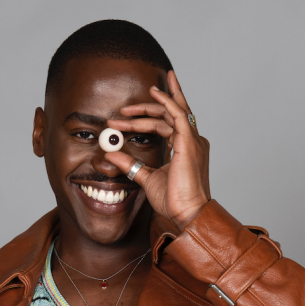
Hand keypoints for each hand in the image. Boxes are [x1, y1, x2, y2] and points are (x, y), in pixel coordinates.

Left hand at [105, 69, 209, 230]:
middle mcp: (192, 141)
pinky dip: (166, 101)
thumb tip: (111, 155)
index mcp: (185, 148)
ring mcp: (192, 140)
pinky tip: (154, 93)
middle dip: (146, 108)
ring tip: (127, 108)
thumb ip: (131, 164)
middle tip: (123, 111)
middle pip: (169, 114)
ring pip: (171, 112)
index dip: (147, 118)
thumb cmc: (174, 200)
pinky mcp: (189, 142)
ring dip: (148, 106)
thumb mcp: (146, 177)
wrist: (187, 212)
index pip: (167, 124)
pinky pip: (178, 114)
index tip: (126, 117)